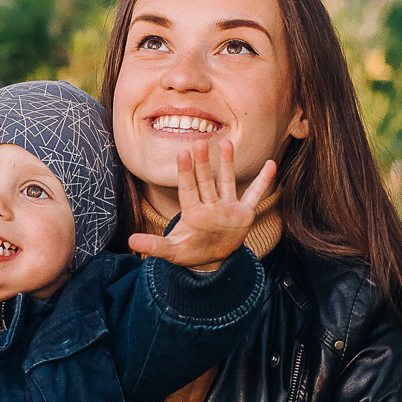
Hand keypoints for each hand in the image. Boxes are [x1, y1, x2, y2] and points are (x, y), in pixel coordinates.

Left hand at [126, 139, 274, 269]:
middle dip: (203, 163)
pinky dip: (263, 182)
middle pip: (206, 182)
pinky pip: (255, 195)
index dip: (185, 172)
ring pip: (227, 182)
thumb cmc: (190, 252)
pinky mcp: (244, 214)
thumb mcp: (172, 252)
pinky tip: (271, 164)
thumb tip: (130, 242)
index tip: (182, 153)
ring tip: (227, 143)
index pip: (188, 190)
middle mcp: (210, 206)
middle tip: (199, 142)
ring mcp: (227, 208)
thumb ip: (154, 246)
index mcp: (193, 213)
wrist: (212, 260)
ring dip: (228, 164)